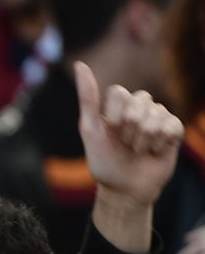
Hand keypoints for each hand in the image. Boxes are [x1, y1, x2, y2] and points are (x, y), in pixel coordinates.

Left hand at [75, 61, 181, 206]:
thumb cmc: (104, 161)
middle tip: (125, 144)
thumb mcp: (90, 129)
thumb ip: (87, 97)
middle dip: (129, 128)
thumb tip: (79, 64)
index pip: (119, 92)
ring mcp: (158, 117)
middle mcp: (139, 107)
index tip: (110, 131)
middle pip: (140, 100)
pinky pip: (172, 125)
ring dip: (144, 139)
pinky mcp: (174, 130)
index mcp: (117, 105)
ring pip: (156, 114)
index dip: (115, 115)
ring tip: (138, 150)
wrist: (124, 189)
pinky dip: (160, 143)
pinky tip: (154, 152)